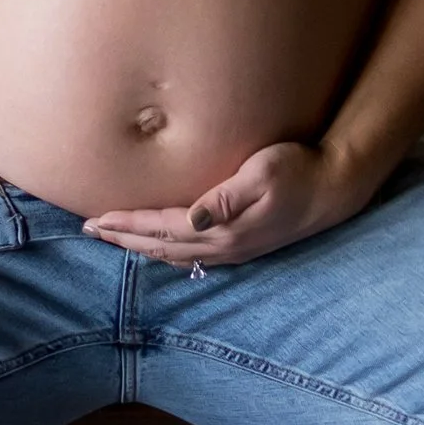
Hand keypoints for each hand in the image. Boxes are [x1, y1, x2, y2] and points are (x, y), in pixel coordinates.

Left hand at [82, 135, 377, 267]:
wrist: (334, 188)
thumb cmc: (298, 170)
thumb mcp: (264, 173)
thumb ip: (227, 196)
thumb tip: (193, 216)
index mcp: (222, 228)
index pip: (162, 228)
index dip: (127, 225)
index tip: (96, 221)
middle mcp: (224, 245)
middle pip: (161, 246)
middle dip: (124, 239)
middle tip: (89, 232)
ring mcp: (234, 248)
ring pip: (175, 254)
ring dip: (141, 247)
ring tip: (115, 240)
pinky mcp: (243, 244)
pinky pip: (193, 254)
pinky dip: (167, 251)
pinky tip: (161, 247)